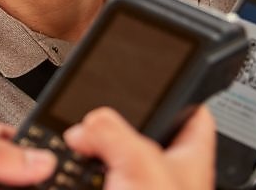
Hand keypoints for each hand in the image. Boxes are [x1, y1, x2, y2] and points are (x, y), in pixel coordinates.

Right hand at [63, 106, 215, 189]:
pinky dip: (74, 179)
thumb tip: (85, 126)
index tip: (164, 76)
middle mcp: (164, 178)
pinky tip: (61, 176)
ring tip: (71, 143)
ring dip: (88, 155)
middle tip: (94, 112)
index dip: (181, 93)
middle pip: (141, 136)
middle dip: (114, 125)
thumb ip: (112, 132)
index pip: (194, 115)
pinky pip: (92, 184)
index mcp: (188, 160)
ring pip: (110, 163)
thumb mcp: (140, 164)